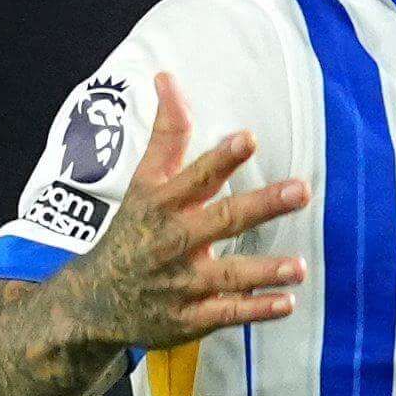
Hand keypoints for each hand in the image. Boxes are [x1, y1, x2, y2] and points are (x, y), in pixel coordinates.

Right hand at [62, 77, 309, 348]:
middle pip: (222, 220)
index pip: (196, 176)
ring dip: (264, 271)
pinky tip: (286, 303)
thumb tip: (167, 77)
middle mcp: (175, 241)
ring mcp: (183, 283)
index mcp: (164, 204)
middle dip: (262, 205)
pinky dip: (256, 311)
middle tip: (300, 191)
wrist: (94, 301)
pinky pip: (227, 314)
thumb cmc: (132, 232)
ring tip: (298, 266)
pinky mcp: (190, 318)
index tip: (247, 138)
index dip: (221, 158)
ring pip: (228, 275)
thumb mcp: (142, 183)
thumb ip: (165, 134)